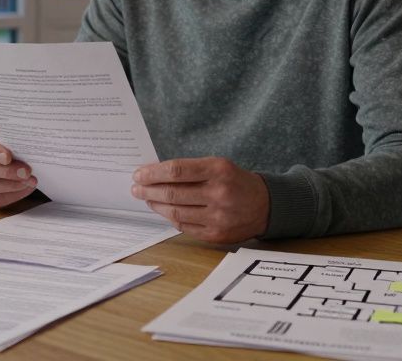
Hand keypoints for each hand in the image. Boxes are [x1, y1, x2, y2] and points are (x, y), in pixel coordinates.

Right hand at [0, 127, 36, 208]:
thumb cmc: (7, 143)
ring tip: (29, 181)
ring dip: (11, 186)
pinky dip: (11, 196)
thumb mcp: (8, 135)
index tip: (8, 157)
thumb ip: (13, 138)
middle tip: (26, 172)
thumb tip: (29, 144)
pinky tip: (24, 189)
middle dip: (6, 172)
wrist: (4, 155)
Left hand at [131, 157, 269, 243]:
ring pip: (175, 212)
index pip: (177, 170)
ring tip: (147, 198)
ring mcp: (218, 217)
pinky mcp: (216, 234)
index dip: (153, 173)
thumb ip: (190, 169)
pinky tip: (164, 211)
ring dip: (156, 205)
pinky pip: (184, 227)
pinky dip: (170, 218)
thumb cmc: (235, 182)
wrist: (265, 205)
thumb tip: (154, 173)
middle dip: (148, 190)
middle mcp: (219, 193)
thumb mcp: (218, 166)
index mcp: (218, 170)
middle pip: (173, 193)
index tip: (139, 174)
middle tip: (136, 187)